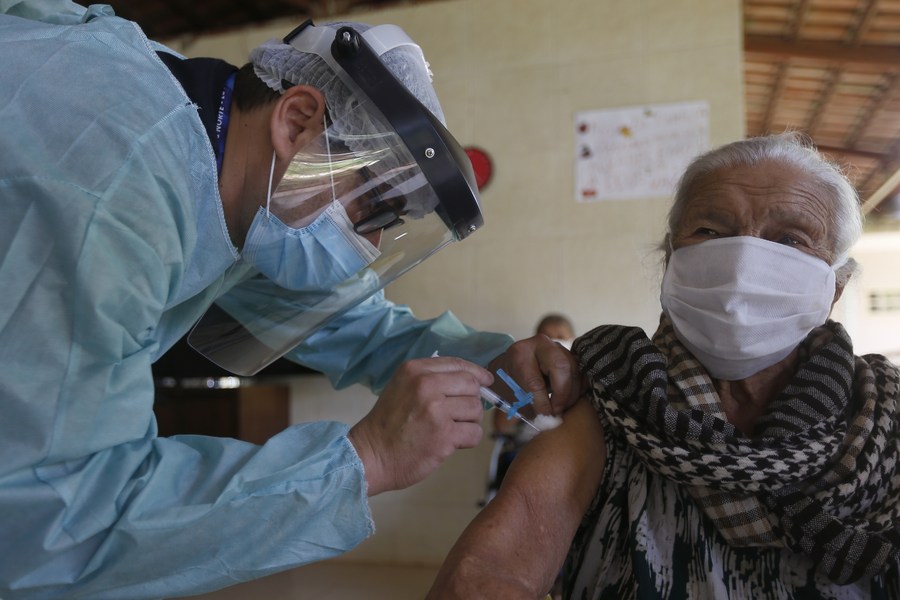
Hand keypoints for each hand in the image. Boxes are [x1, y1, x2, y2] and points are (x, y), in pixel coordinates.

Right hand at [348, 356, 492, 495]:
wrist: (371, 455)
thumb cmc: (389, 424)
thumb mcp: (403, 387)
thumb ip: (432, 379)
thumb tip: (473, 380)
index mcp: (415, 370)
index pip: (458, 364)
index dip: (477, 373)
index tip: (486, 381)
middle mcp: (426, 385)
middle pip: (472, 385)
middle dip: (473, 400)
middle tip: (461, 414)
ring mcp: (436, 410)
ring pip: (476, 409)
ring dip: (470, 421)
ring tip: (452, 429)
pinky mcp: (444, 435)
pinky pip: (474, 433)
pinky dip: (468, 439)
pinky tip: (452, 443)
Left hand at [488, 335, 584, 416]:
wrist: (512, 366)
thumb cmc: (511, 383)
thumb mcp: (512, 393)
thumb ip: (529, 405)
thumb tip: (548, 420)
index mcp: (520, 353)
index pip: (535, 380)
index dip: (542, 402)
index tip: (546, 416)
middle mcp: (540, 344)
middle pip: (561, 366)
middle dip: (562, 393)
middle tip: (557, 411)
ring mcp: (557, 346)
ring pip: (574, 369)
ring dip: (571, 393)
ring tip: (560, 408)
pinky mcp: (569, 354)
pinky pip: (580, 371)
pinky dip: (578, 387)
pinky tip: (568, 399)